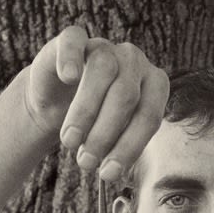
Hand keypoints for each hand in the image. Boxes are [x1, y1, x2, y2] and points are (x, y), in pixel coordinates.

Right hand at [24, 25, 168, 180]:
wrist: (59, 101)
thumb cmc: (94, 124)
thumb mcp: (114, 139)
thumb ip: (120, 149)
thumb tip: (113, 172)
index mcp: (154, 87)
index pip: (149, 117)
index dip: (129, 148)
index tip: (109, 173)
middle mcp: (134, 62)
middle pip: (126, 96)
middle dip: (105, 135)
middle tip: (86, 163)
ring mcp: (105, 46)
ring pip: (102, 70)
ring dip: (85, 111)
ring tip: (69, 142)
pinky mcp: (73, 39)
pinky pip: (73, 40)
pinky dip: (70, 59)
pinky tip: (67, 78)